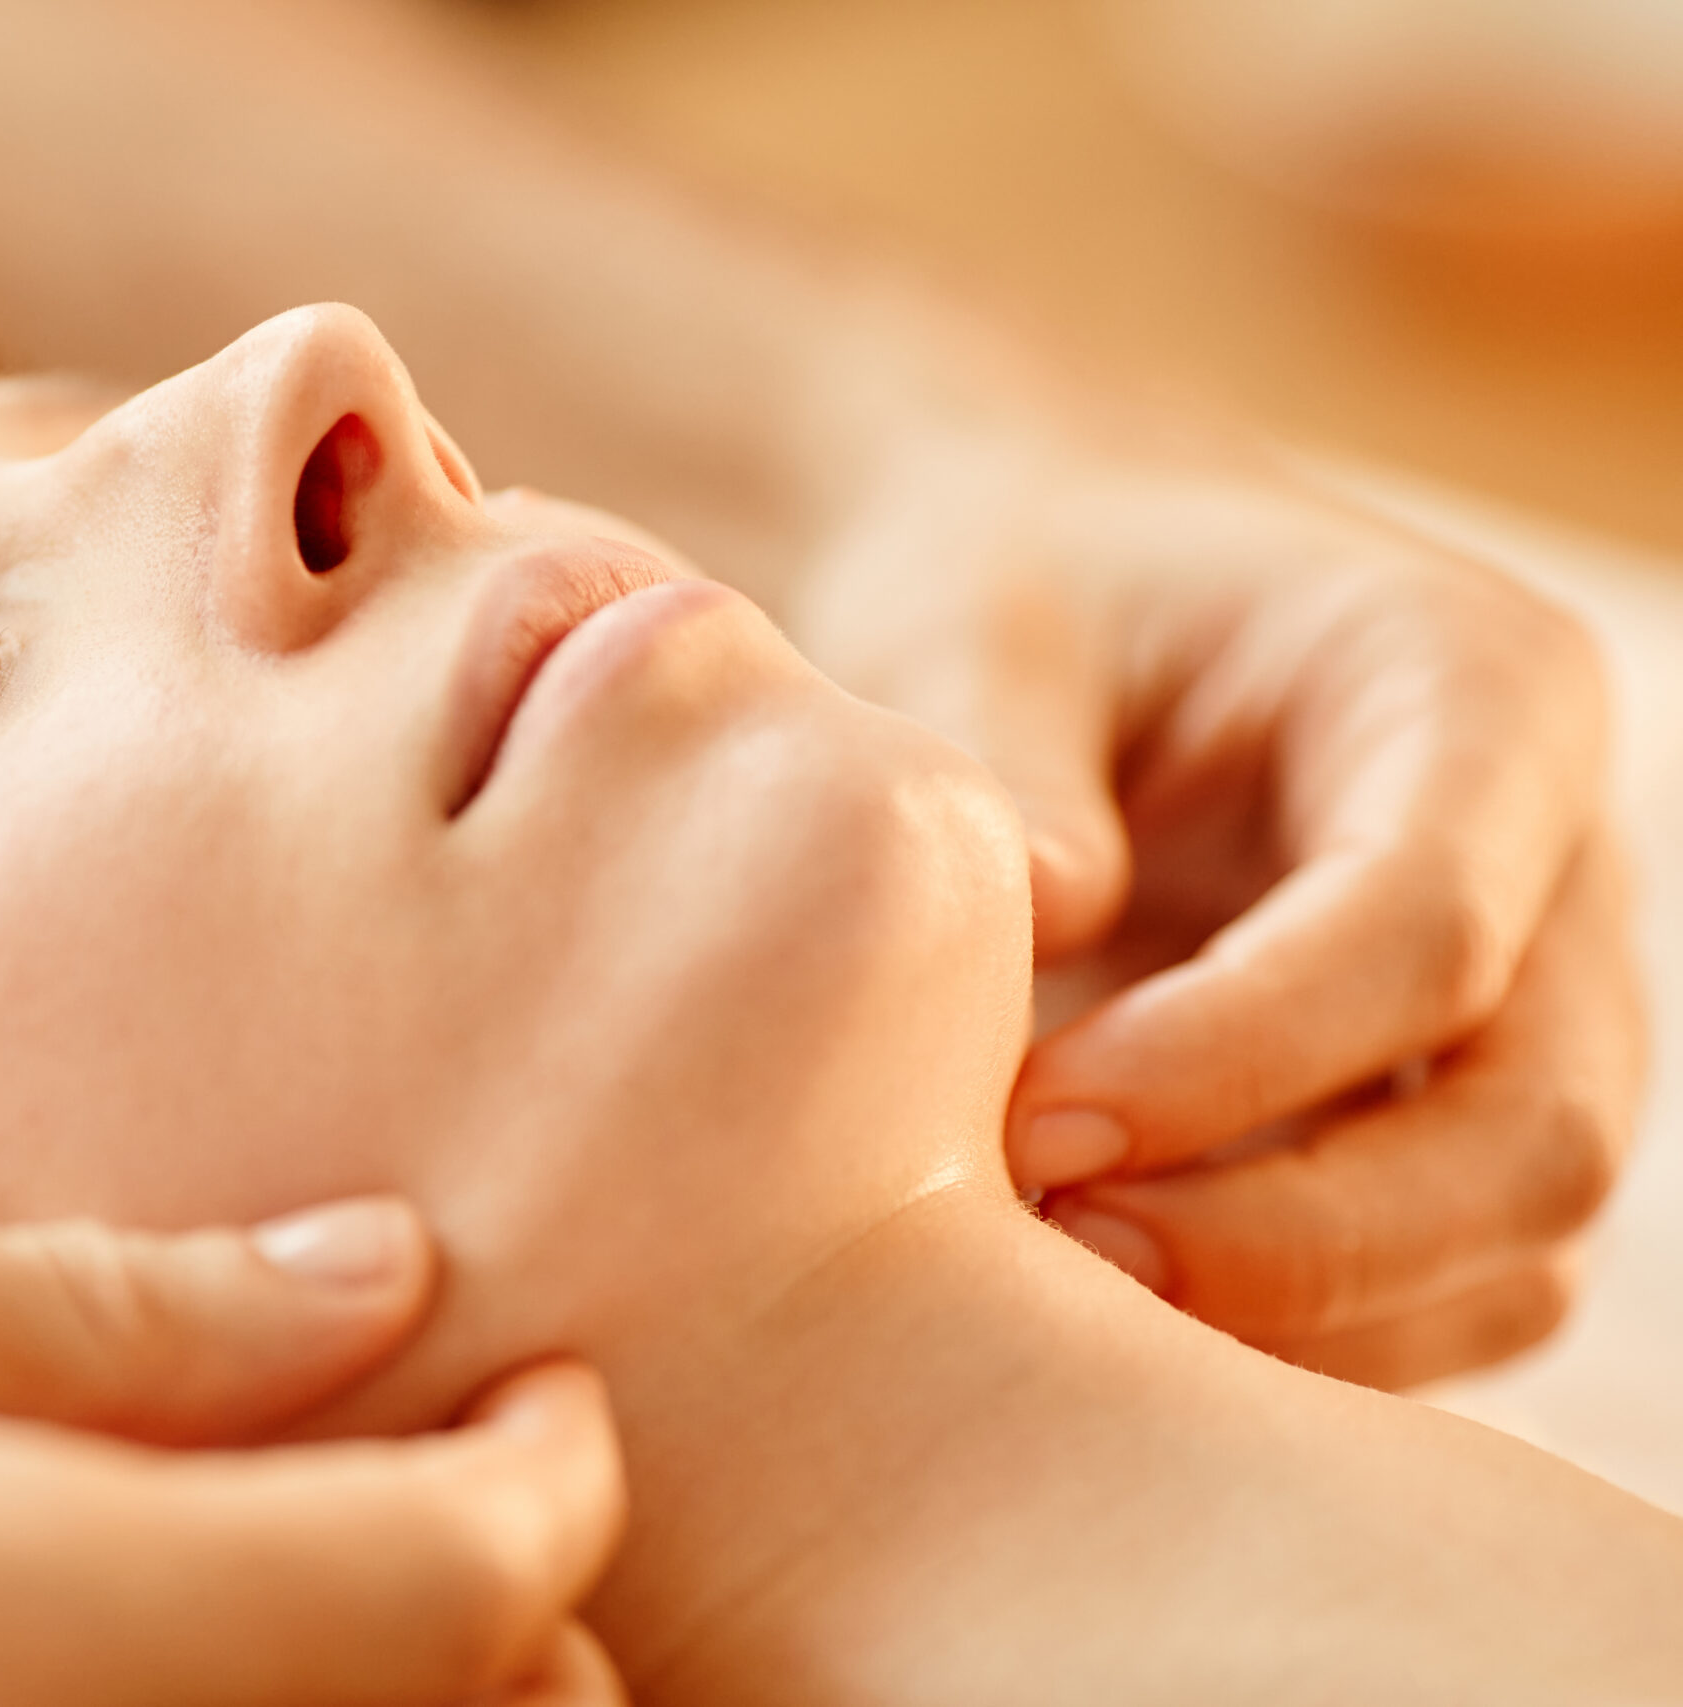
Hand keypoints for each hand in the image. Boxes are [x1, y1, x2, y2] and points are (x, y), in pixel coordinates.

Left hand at [800, 415, 1644, 1387]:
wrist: (1056, 608)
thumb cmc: (1025, 589)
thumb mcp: (981, 618)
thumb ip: (1005, 760)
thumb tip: (1050, 919)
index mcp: (1480, 695)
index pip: (1430, 926)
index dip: (1242, 1057)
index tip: (1037, 1124)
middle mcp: (1558, 869)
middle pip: (1535, 1130)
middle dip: (1303, 1237)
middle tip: (1059, 1249)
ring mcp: (1535, 1011)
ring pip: (1514, 1245)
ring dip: (1303, 1316)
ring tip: (1058, 1301)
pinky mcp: (1455, 1118)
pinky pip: (1442, 1288)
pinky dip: (1296, 1337)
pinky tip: (1105, 1319)